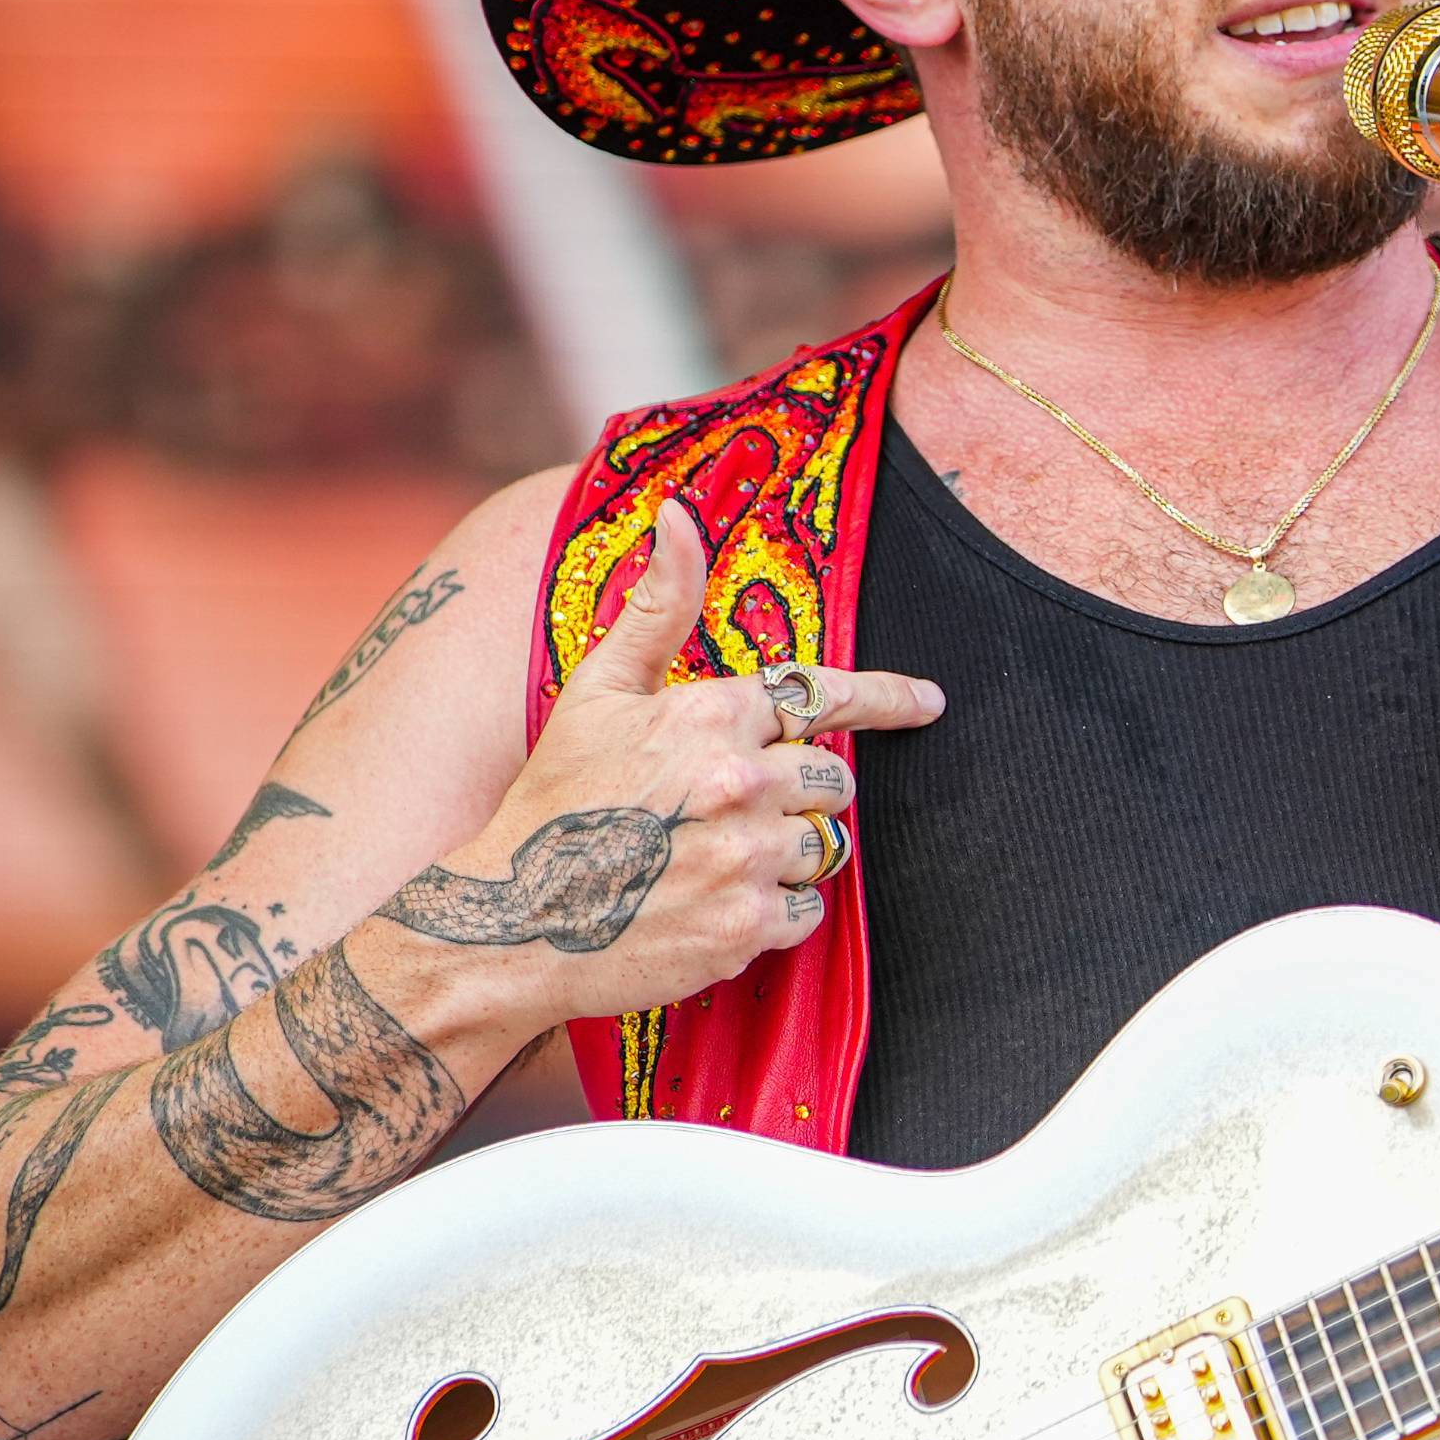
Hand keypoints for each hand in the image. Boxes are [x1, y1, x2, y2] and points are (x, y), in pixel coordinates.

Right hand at [380, 500, 944, 1026]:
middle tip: (732, 810)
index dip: (885, 698)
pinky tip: (714, 904)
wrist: (511, 920)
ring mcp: (746, 856)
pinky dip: (774, 912)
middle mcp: (739, 781)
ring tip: (713, 858)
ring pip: (827, 847)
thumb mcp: (599, 690)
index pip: (824, 696)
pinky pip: (808, 912)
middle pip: (834, 780)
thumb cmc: (557, 799)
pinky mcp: (746, 926)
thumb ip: (658, 606)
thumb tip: (678, 513)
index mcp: (711, 715)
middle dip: (801, 792)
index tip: (928, 701)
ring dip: (787, 854)